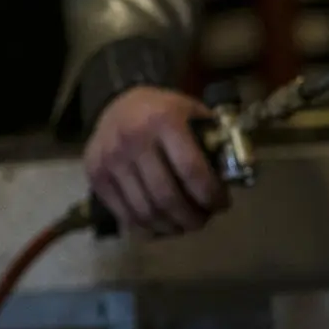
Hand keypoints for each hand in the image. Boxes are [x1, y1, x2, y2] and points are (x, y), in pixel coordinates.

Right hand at [84, 86, 228, 235]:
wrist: (117, 102)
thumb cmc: (165, 111)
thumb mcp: (194, 113)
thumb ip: (213, 141)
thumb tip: (233, 177)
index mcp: (165, 121)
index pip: (191, 169)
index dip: (210, 194)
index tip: (223, 204)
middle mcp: (134, 140)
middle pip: (166, 196)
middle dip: (191, 217)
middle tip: (204, 220)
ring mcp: (110, 160)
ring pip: (144, 210)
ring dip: (170, 226)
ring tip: (185, 225)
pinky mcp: (95, 175)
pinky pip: (123, 212)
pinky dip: (146, 226)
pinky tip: (162, 224)